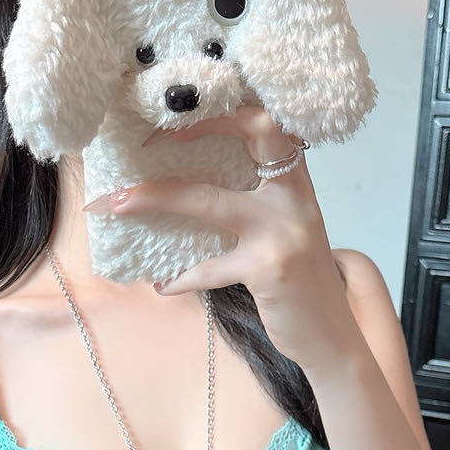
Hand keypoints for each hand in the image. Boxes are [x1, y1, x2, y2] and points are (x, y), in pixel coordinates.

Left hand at [88, 105, 359, 375]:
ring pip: (209, 199)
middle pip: (254, 131)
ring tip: (119, 202)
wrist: (331, 337)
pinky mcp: (269, 268)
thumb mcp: (285, 234)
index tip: (183, 119)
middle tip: (152, 138)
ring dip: (157, 197)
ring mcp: (283, 231)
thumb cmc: (301, 284)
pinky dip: (181, 277)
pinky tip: (164, 285)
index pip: (270, 122)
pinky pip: (209, 267)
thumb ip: (255, 206)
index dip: (228, 112)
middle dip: (199, 125)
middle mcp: (295, 198)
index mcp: (297, 183)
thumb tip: (187, 187)